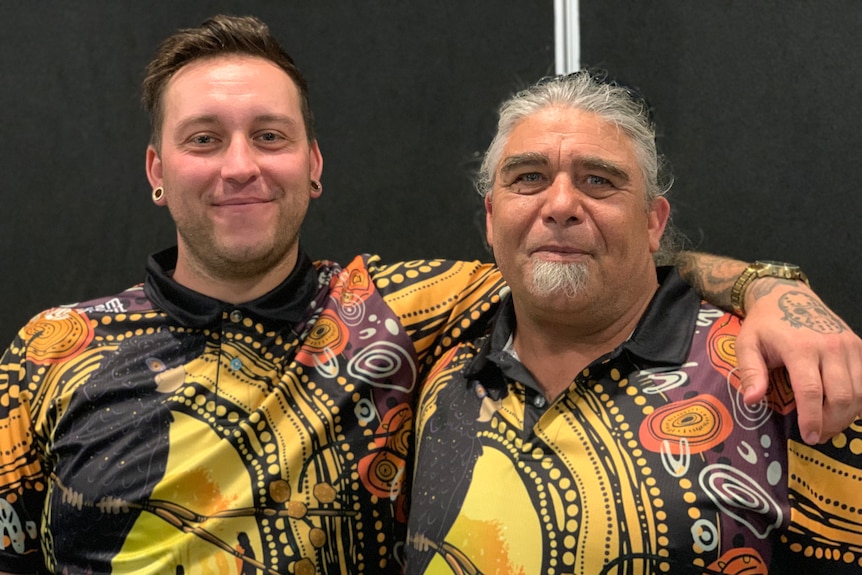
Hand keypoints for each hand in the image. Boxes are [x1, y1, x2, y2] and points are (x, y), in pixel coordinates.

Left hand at [735, 278, 861, 443]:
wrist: (786, 294)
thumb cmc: (764, 324)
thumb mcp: (746, 344)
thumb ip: (750, 372)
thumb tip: (752, 401)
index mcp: (800, 347)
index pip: (811, 391)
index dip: (812, 418)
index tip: (808, 436)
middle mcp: (830, 346)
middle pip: (841, 395)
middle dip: (831, 422)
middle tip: (817, 435)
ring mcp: (848, 345)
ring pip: (858, 391)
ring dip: (846, 415)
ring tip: (828, 426)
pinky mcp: (858, 345)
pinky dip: (858, 400)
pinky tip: (844, 410)